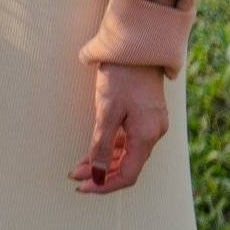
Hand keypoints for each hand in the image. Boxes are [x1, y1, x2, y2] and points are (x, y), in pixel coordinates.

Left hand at [70, 63, 168, 194]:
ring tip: (80, 164)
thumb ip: (101, 146)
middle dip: (101, 173)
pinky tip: (96, 147)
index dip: (105, 184)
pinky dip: (113, 146)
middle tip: (75, 175)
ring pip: (128, 152)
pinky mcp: (147, 113)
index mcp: (147, 135)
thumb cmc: (121, 74)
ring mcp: (152, 122)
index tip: (83, 186)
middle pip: (128, 165)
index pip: (128, 174)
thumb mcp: (106, 111)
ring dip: (105, 160)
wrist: (136, 42)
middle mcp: (154, 132)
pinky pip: (130, 138)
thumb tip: (96, 177)